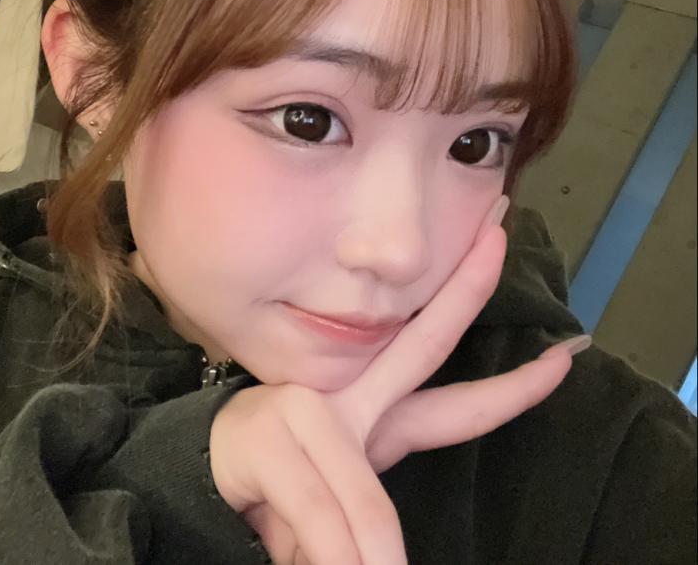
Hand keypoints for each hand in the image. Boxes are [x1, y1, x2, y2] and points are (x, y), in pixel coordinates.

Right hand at [210, 204, 578, 564]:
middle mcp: (352, 400)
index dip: (513, 389)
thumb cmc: (279, 482)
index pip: (457, 406)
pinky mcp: (278, 435)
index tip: (566, 357)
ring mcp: (315, 412)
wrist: (200, 468)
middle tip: (501, 235)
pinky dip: (328, 557)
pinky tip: (311, 555)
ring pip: (369, 502)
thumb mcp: (340, 500)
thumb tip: (385, 552)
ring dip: (366, 560)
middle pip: (423, 343)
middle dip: (464, 292)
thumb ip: (366, 505)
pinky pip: (322, 519)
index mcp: (377, 418)